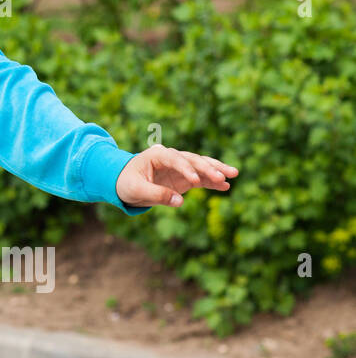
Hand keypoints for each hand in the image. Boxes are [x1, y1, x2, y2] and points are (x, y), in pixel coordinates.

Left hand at [116, 145, 238, 207]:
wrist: (123, 184)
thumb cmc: (126, 184)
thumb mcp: (136, 190)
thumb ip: (157, 195)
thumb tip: (180, 202)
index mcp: (156, 155)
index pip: (175, 159)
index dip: (185, 169)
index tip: (195, 181)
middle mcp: (171, 157)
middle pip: (192, 159)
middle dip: (208, 167)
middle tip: (222, 176)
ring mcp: (179, 167)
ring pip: (201, 165)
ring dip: (216, 170)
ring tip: (233, 175)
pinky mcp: (185, 178)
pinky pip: (202, 178)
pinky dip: (213, 181)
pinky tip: (226, 186)